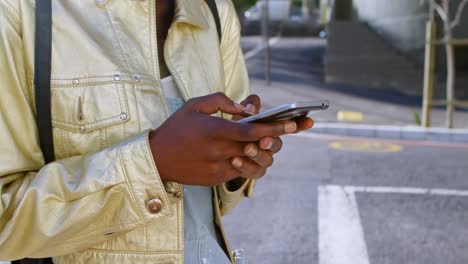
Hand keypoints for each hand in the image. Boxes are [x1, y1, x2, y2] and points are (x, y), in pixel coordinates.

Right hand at [149, 93, 297, 185]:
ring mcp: (218, 168)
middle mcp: (219, 151)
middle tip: (286, 130)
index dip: (276, 128)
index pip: (252, 131)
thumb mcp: (195, 105)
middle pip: (258, 147)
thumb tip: (246, 107)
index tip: (294, 123)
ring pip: (253, 162)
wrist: (156, 159)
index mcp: (214, 130)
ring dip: (263, 152)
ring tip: (263, 141)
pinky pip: (241, 170)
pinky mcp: (216, 178)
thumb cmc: (176, 128)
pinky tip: (243, 150)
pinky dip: (247, 159)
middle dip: (277, 139)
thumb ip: (222, 101)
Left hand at [230, 95, 313, 178]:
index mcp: (271, 129)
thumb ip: (248, 106)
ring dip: (257, 154)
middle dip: (272, 141)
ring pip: (266, 160)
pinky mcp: (252, 172)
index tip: (309, 121)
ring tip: (247, 148)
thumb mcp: (240, 113)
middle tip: (263, 140)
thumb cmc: (233, 127)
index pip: (289, 126)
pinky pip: (252, 172)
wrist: (219, 149)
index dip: (300, 124)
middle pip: (277, 144)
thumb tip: (251, 108)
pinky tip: (234, 160)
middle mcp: (270, 145)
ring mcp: (263, 160)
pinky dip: (244, 166)